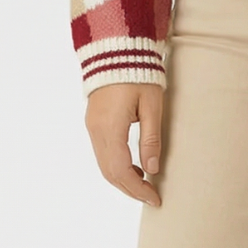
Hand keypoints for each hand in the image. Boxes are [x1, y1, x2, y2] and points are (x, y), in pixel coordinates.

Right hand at [85, 82, 164, 206]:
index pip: (122, 170)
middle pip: (110, 172)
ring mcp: (92, 126)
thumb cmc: (139, 73)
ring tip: (145, 184)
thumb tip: (153, 169)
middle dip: (130, 189)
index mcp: (111, 127)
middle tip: (151, 197)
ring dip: (122, 179)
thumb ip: (151, 138)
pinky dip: (116, 165)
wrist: (117, 48)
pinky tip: (133, 166)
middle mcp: (96, 130)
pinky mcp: (93, 122)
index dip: (138, 189)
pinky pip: (101, 153)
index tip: (155, 198)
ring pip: (103, 165)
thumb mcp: (152, 105)